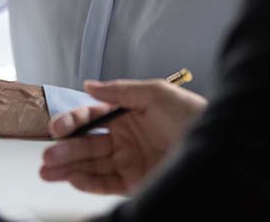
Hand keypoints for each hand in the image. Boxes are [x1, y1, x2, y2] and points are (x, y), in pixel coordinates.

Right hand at [39, 78, 207, 193]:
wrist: (223, 148)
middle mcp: (125, 139)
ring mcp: (130, 162)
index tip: (57, 128)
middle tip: (47, 155)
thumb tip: (88, 85)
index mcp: (128, 115)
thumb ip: (120, 90)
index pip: (92, 118)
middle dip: (64, 150)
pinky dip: (87, 182)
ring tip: (47, 171)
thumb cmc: (193, 116)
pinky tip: (71, 179)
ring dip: (68, 167)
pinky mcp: (136, 184)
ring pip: (91, 165)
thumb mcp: (156, 93)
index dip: (72, 122)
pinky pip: (106, 184)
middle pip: (87, 144)